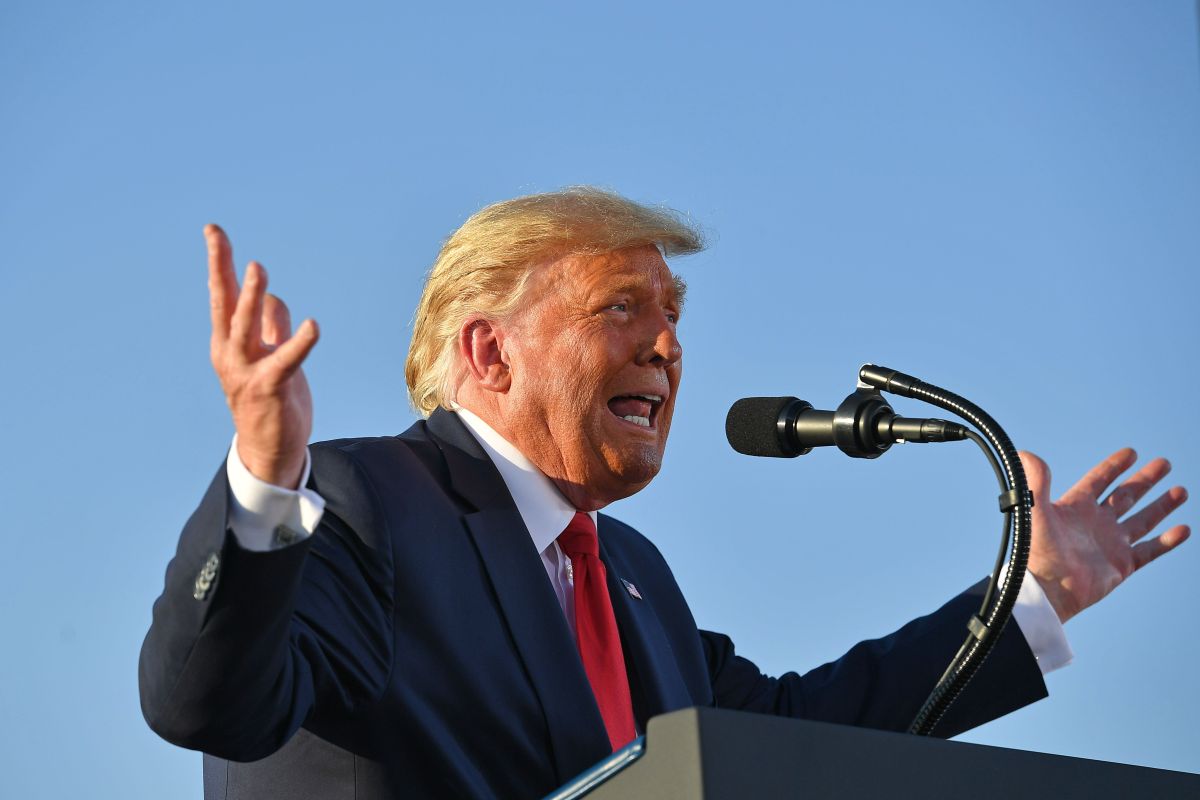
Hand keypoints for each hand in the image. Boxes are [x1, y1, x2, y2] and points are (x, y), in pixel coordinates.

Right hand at [206, 224, 318, 487]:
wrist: (269, 449)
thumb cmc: (270, 400)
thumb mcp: (269, 355)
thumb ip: (271, 326)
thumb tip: (273, 297)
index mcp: (229, 342)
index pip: (223, 294)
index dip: (220, 262)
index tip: (213, 230)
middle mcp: (230, 353)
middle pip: (225, 303)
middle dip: (222, 268)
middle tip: (218, 237)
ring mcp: (247, 371)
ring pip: (246, 327)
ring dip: (252, 298)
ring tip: (258, 269)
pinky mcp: (270, 388)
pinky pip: (286, 360)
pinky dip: (299, 342)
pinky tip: (314, 326)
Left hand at [1022, 448, 1188, 622]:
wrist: (1046, 590)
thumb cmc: (1036, 551)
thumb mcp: (1033, 510)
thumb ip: (1035, 481)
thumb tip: (1025, 453)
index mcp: (1076, 507)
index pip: (1099, 480)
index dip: (1114, 466)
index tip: (1131, 452)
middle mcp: (1096, 523)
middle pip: (1126, 496)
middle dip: (1145, 480)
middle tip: (1165, 463)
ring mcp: (1111, 544)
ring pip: (1143, 520)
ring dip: (1161, 506)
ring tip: (1181, 491)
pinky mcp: (1121, 565)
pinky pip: (1150, 551)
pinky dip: (1167, 541)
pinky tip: (1183, 529)